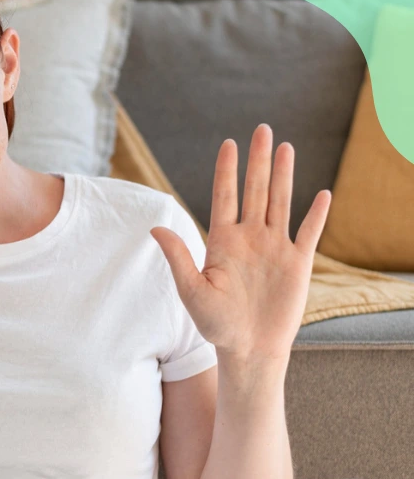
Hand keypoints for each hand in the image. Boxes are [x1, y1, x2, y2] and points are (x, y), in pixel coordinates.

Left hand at [151, 124, 330, 367]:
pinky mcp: (297, 264)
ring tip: (286, 147)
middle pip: (255, 191)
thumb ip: (178, 258)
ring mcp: (274, 248)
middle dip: (258, 161)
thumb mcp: (191, 290)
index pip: (225, 196)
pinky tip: (321, 193)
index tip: (229, 143)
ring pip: (280, 203)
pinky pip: (308, 234)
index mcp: (222, 240)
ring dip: (284, 176)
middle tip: (262, 129)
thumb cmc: (214, 324)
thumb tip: (156, 228)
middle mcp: (249, 238)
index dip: (227, 170)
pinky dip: (316, 215)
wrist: (247, 349)